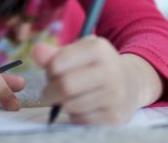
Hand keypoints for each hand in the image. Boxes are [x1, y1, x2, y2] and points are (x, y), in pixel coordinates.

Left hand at [31, 36, 162, 124]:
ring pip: (70, 105)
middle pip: (65, 86)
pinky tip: (84, 106)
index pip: (58, 63)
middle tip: (50, 92)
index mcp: (98, 48)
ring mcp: (115, 95)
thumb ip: (55, 54)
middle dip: (50, 91)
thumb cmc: (96, 65)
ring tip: (70, 96)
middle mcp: (110, 70)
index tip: (53, 72)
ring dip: (63, 104)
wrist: (132, 83)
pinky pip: (80, 119)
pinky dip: (75, 115)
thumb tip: (35, 51)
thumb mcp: (79, 53)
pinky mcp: (115, 116)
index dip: (49, 71)